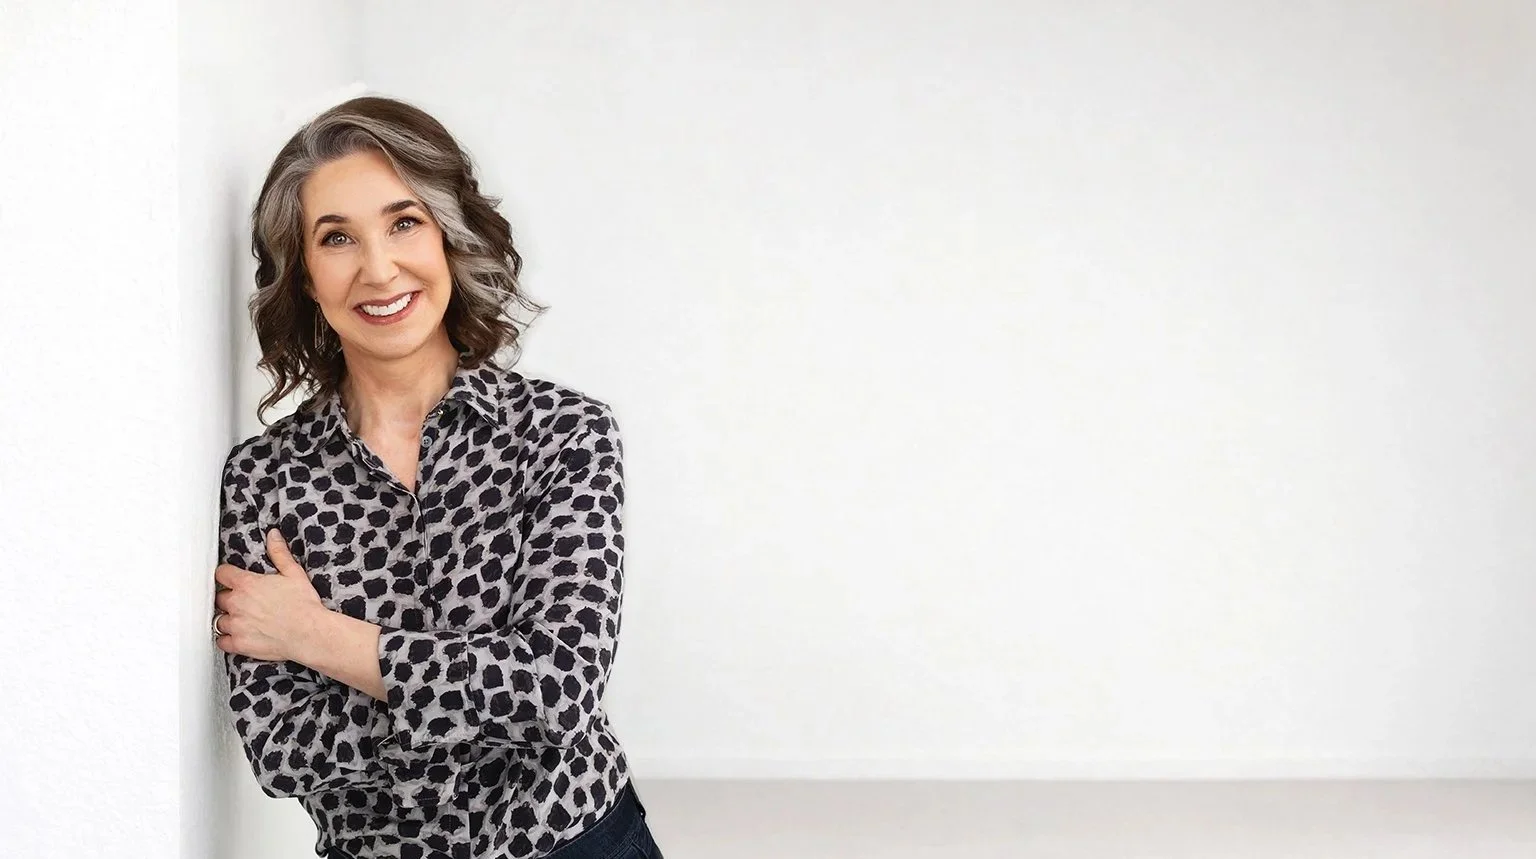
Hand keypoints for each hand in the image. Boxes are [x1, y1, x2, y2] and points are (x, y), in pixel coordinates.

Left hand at [213, 529, 327, 662]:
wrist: (309, 633)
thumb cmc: (303, 605)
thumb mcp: (294, 573)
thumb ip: (279, 553)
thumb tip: (273, 535)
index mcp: (247, 584)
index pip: (221, 573)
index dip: (226, 575)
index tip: (231, 578)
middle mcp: (237, 603)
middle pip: (219, 597)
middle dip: (229, 598)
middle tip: (243, 601)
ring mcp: (236, 625)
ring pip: (219, 620)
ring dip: (228, 619)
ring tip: (242, 620)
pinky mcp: (239, 643)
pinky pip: (221, 641)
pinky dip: (227, 639)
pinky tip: (237, 636)